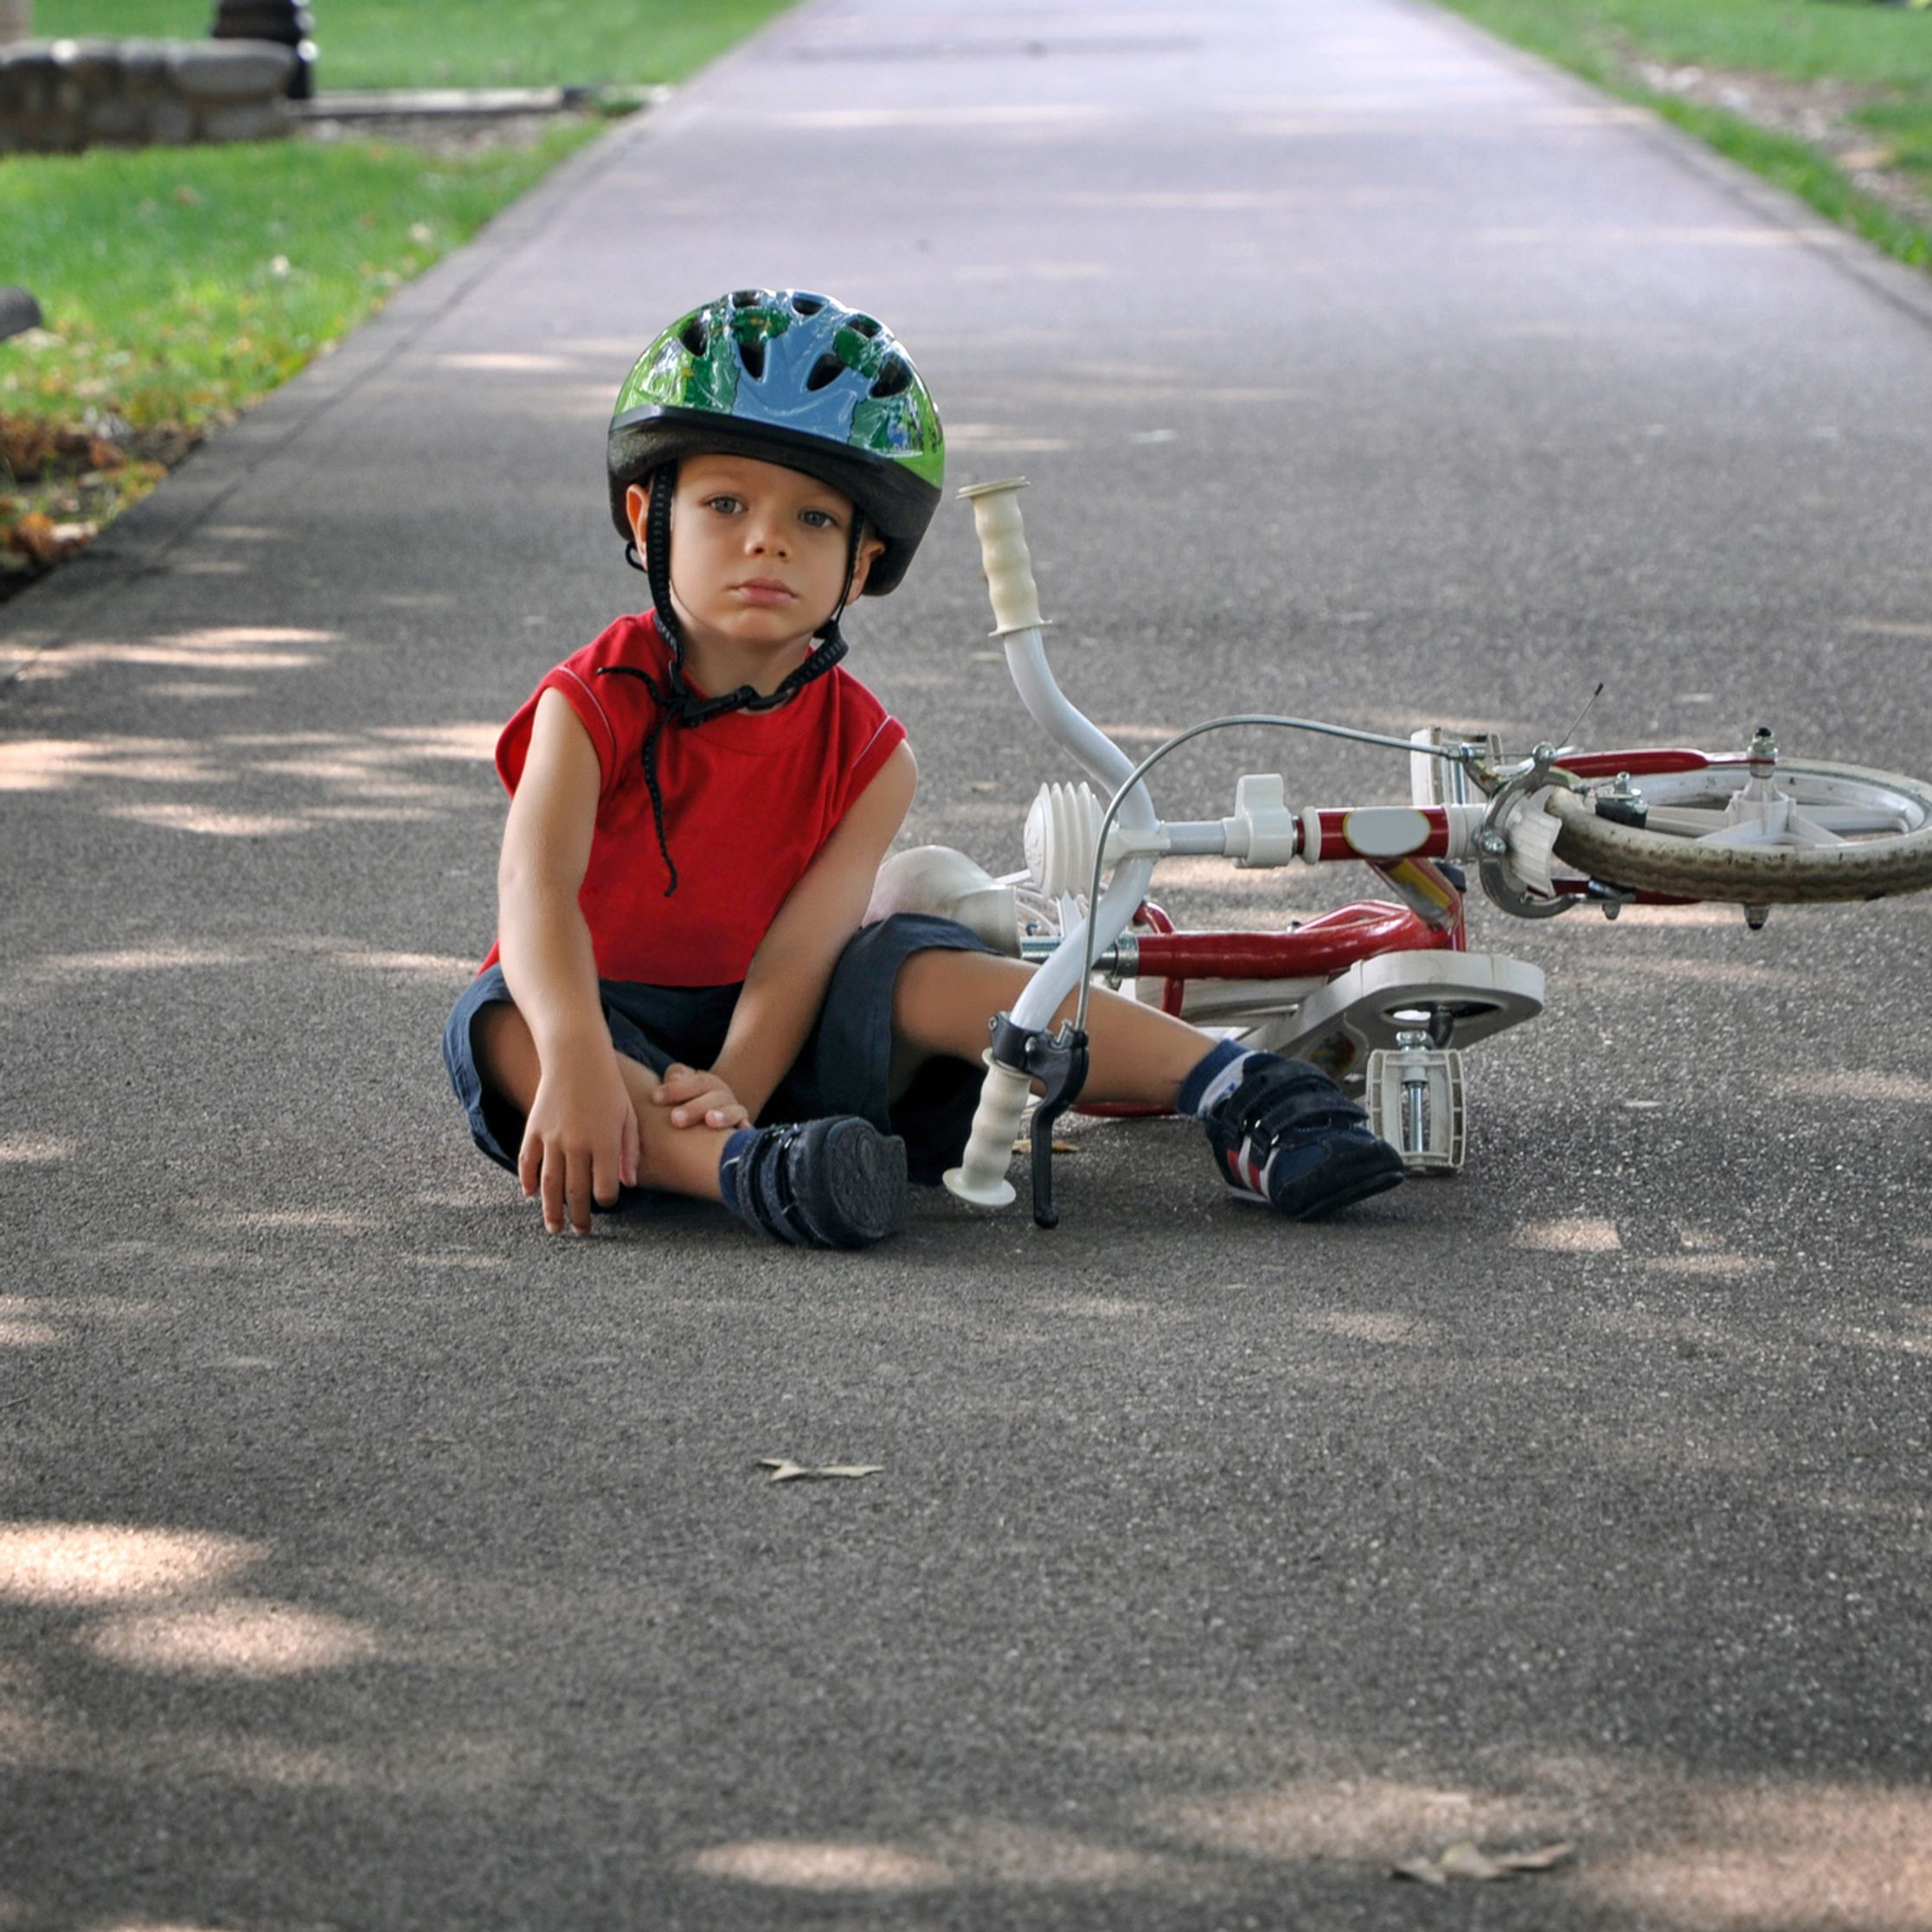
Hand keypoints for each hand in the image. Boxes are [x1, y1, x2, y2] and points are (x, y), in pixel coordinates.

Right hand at [518, 1040, 640, 1234]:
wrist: (576, 1057)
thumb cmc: (608, 1086)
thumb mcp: (627, 1116)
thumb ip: (629, 1151)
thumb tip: (628, 1184)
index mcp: (605, 1142)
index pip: (605, 1188)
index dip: (606, 1201)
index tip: (605, 1202)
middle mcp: (578, 1144)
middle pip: (577, 1192)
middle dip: (580, 1217)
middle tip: (581, 1231)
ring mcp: (552, 1138)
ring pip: (550, 1185)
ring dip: (552, 1211)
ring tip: (555, 1229)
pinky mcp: (533, 1129)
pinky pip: (527, 1162)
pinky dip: (527, 1180)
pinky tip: (531, 1195)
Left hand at [651, 1062, 749, 1131]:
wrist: (711, 1113)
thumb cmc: (685, 1102)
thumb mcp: (679, 1087)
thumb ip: (676, 1078)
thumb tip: (674, 1077)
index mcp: (705, 1083)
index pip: (694, 1081)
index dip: (675, 1089)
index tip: (655, 1098)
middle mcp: (722, 1095)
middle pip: (712, 1096)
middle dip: (694, 1108)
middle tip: (675, 1119)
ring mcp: (734, 1110)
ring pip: (733, 1110)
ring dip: (722, 1115)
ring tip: (710, 1120)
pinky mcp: (742, 1127)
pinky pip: (746, 1127)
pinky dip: (745, 1129)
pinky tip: (742, 1129)